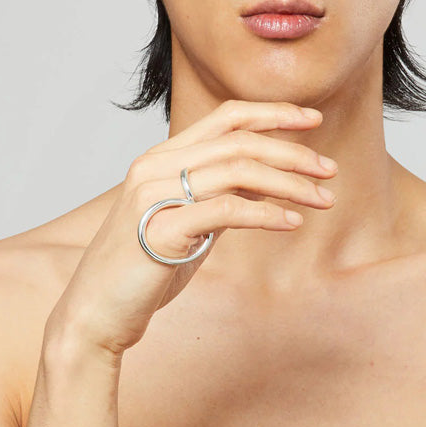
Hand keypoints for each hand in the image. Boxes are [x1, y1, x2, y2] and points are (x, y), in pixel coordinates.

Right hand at [44, 100, 337, 357]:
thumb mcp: (192, 220)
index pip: (227, 117)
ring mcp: (155, 193)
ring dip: (290, 183)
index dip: (274, 113)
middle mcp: (157, 165)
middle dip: (292, 151)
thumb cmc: (144, 268)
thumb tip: (269, 179)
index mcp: (164, 156)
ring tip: (324, 200)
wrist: (96, 313)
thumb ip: (222, 194)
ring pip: (238, 170)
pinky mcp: (160, 228)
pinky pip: (227, 210)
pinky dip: (267, 213)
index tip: (314, 119)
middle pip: (240, 140)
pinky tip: (293, 222)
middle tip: (330, 169)